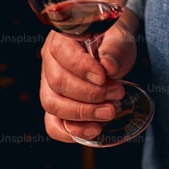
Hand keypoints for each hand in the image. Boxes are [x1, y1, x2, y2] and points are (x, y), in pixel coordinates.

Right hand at [38, 9, 139, 142]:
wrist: (112, 46)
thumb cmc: (113, 38)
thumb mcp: (120, 36)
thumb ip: (115, 48)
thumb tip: (108, 66)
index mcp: (62, 37)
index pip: (62, 53)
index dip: (81, 68)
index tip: (104, 77)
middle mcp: (50, 61)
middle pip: (57, 82)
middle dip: (89, 94)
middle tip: (117, 95)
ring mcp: (49, 85)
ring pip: (52, 104)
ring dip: (82, 114)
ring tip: (109, 112)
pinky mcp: (56, 104)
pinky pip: (52, 124)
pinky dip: (70, 132)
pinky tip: (93, 131)